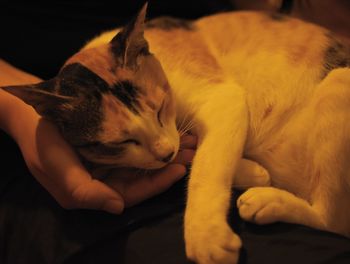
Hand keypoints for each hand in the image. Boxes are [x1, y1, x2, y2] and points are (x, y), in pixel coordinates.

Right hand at [0, 60, 196, 213]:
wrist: (32, 114)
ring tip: (191, 139)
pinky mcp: (115, 142)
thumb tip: (117, 207)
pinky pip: (140, 143)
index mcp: (97, 190)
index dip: (158, 183)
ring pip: (147, 159)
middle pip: (146, 176)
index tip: (179, 168)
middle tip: (194, 150)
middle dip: (170, 164)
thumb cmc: (42, 140)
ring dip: (168, 150)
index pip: (134, 192)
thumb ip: (83, 190)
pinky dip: (157, 138)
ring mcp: (114, 159)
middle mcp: (110, 177)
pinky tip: (172, 127)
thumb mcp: (56, 167)